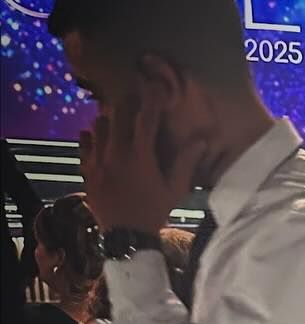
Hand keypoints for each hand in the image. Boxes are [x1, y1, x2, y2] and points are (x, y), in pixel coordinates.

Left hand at [77, 88, 205, 234]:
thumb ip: (186, 163)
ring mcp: (98, 161)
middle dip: (127, 103)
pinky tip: (97, 136)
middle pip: (117, 114)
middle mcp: (116, 153)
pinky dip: (90, 136)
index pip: (145, 118)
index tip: (155, 85)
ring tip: (117, 118)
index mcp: (140, 156)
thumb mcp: (175, 190)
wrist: (126, 237)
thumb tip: (202, 140)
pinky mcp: (87, 171)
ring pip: (98, 125)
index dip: (151, 99)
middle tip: (134, 99)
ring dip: (109, 119)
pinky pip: (84, 144)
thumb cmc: (154, 213)